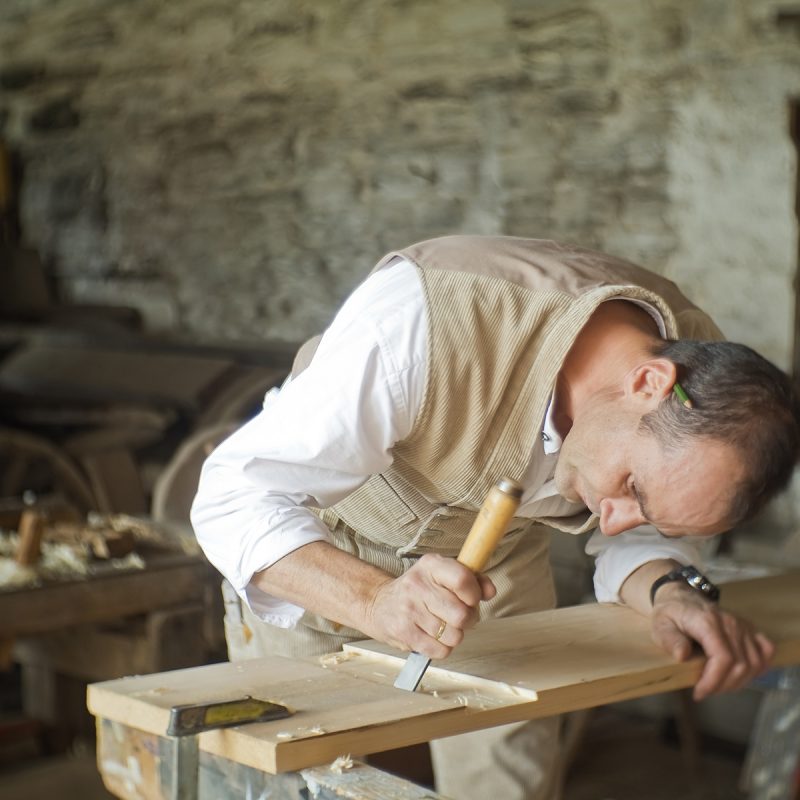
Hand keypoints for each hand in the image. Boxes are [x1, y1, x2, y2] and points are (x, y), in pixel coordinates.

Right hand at [365, 553, 495, 658]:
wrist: (379, 604)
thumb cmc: (419, 590)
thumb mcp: (442, 575)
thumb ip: (471, 579)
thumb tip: (490, 591)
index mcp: (431, 565)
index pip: (463, 580)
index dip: (475, 594)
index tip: (472, 599)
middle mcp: (418, 585)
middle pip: (462, 614)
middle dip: (468, 620)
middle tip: (458, 616)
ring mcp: (409, 609)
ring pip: (454, 636)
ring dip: (455, 635)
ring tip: (443, 626)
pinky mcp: (404, 632)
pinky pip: (441, 651)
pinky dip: (442, 648)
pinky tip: (433, 637)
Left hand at [651, 583, 774, 699]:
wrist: (679, 596)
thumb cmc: (669, 613)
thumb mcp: (660, 626)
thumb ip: (670, 640)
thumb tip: (682, 655)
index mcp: (708, 622)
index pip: (723, 658)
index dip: (714, 681)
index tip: (699, 693)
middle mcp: (730, 623)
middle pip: (741, 665)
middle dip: (723, 686)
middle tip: (705, 691)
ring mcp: (742, 625)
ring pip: (754, 663)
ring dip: (739, 681)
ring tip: (719, 685)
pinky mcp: (749, 628)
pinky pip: (766, 649)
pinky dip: (760, 666)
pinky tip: (744, 675)